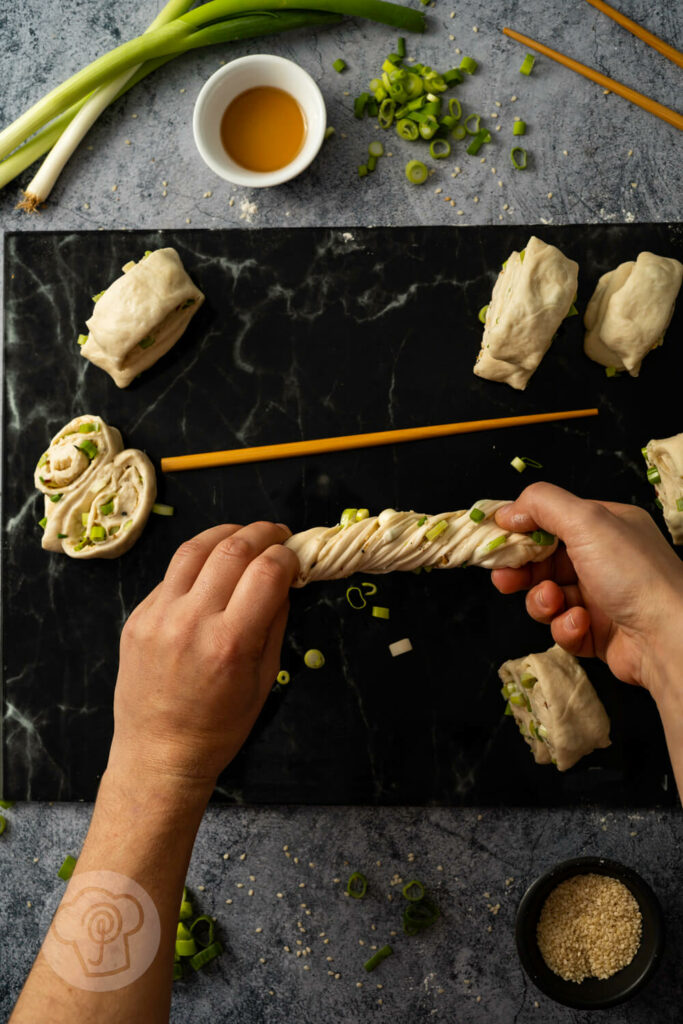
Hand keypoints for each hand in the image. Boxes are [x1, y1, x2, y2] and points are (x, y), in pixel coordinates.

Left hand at [109, 522, 297, 795]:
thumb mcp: (264, 679)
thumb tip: (284, 579)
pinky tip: (212, 568)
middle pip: (232, 550)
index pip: (267, 573)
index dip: (287, 556)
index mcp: (231, 643)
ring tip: (245, 535)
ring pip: (194, 549)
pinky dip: (198, 562)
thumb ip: (275, 623)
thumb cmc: (221, 726)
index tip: (295, 556)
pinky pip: (172, 575)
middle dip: (262, 533)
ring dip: (226, 533)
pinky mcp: (137, 617)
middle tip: (277, 534)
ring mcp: (158, 616)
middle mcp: (192, 621)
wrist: (159, 753)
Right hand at [490, 482, 682, 696]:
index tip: (495, 539)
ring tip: (554, 602)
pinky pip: (563, 627)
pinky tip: (580, 624)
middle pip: (544, 560)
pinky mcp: (597, 633)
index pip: (553, 520)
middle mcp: (605, 559)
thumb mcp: (586, 520)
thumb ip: (542, 505)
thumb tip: (508, 510)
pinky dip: (565, 626)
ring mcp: (601, 597)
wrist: (669, 638)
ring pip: (548, 596)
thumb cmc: (633, 573)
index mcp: (606, 526)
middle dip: (522, 570)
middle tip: (503, 577)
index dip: (521, 529)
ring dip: (543, 601)